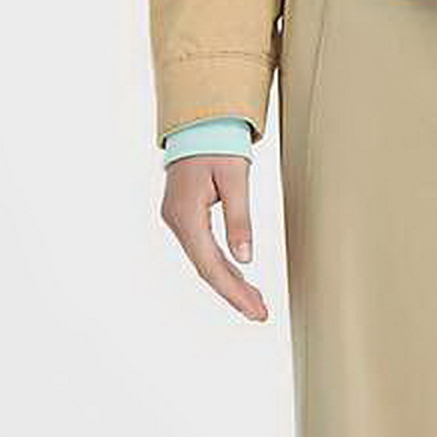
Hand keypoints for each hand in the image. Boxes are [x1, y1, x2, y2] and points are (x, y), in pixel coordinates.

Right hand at [161, 154, 268, 321]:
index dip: (234, 291)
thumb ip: (239, 219)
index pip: (211, 265)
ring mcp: (178, 220)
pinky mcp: (184, 217)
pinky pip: (203, 249)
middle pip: (206, 268)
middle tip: (260, 313)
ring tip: (255, 302)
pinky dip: (222, 266)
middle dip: (234, 293)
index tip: (255, 310)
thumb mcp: (235, 179)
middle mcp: (177, 222)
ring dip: (229, 282)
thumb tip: (245, 259)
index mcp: (187, 215)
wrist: (198, 122)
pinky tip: (239, 278)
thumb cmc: (218, 144)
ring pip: (204, 261)